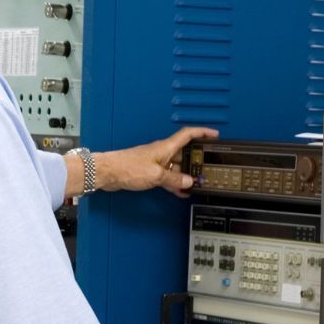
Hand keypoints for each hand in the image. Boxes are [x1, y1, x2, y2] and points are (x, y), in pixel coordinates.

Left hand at [96, 127, 217, 196]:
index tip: (214, 134)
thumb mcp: (156, 175)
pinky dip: (175, 183)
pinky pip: (168, 176)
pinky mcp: (149, 172)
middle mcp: (162, 152)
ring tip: (196, 183)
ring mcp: (156, 162)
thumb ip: (174, 178)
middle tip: (207, 168)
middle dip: (197, 160)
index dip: (203, 132)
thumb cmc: (127, 167)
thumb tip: (188, 181)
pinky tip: (180, 191)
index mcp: (166, 147)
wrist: (108, 172)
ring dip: (186, 175)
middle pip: (185, 153)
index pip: (188, 134)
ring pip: (177, 167)